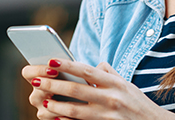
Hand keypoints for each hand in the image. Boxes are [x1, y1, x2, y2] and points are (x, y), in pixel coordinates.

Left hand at [28, 58, 174, 119]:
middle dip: (53, 85)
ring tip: (41, 101)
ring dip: (55, 106)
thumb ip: (109, 74)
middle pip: (76, 90)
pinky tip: (53, 119)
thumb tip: (93, 65)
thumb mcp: (127, 85)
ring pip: (75, 111)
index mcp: (115, 83)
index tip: (50, 61)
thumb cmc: (138, 104)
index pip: (86, 70)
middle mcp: (111, 98)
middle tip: (36, 80)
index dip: (67, 65)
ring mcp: (108, 116)